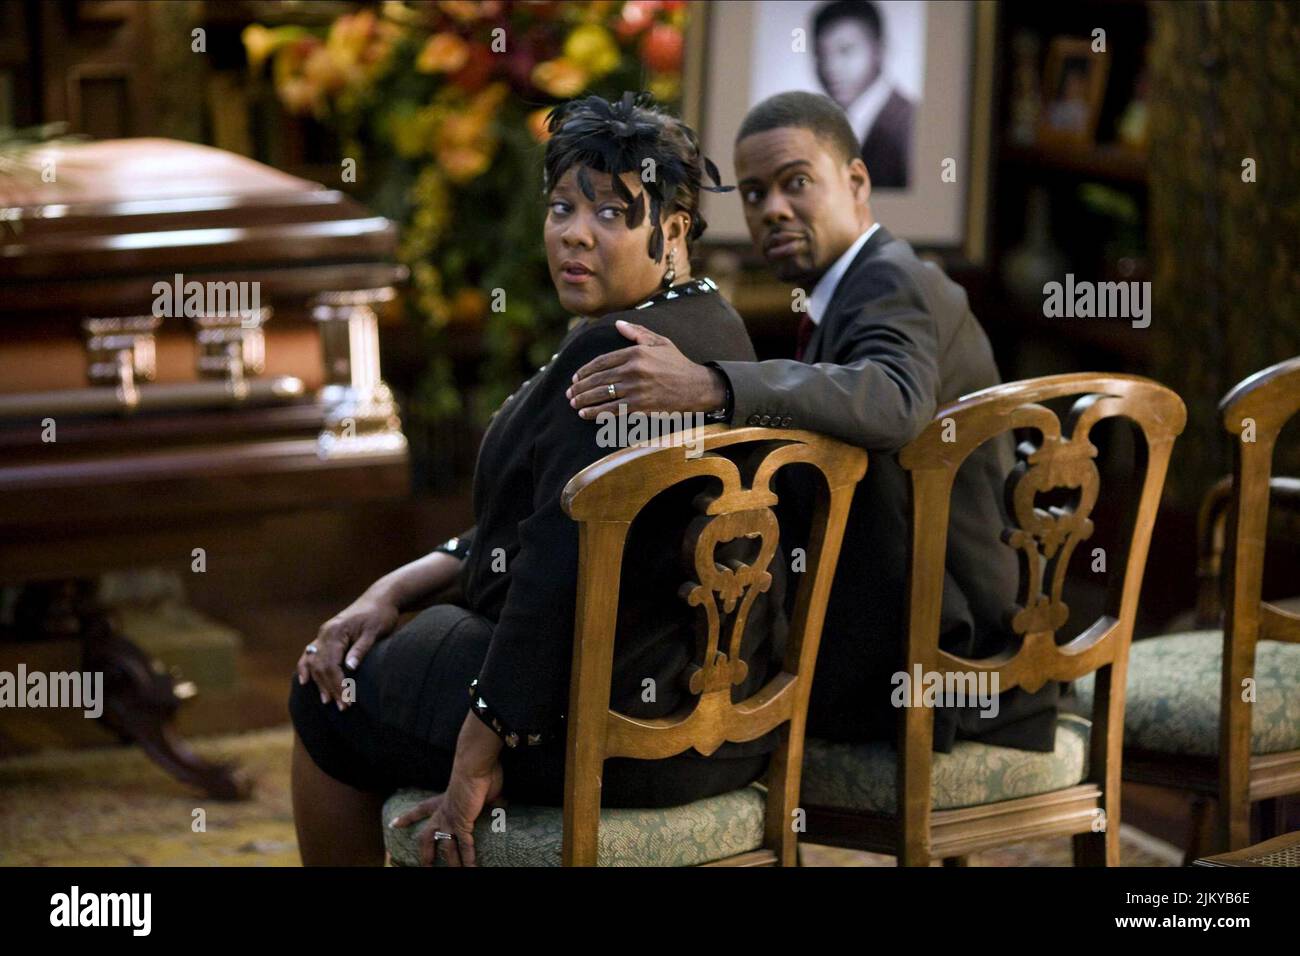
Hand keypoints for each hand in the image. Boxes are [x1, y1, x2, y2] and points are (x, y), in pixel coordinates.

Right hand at [296, 591, 398, 708]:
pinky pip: (311, 654)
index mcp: (336, 631)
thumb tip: (350, 668)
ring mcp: (323, 634)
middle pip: (321, 666)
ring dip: (320, 683)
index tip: (347, 700)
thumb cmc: (380, 615)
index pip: (330, 664)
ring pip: (314, 663)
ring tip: (327, 702)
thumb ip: (361, 649)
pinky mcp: (326, 636)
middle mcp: (325, 633)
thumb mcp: (374, 632)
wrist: (380, 598)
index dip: (338, 684)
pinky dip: (307, 668)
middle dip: (330, 688)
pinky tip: (305, 681)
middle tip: (342, 706)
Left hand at [390, 758, 504, 866]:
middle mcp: (444, 812)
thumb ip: (490, 799)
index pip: (421, 809)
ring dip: (451, 862)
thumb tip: (502, 803)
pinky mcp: (463, 823)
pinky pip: (465, 845)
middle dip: (425, 852)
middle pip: (427, 835)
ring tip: (455, 873)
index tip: (394, 824)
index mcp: (444, 800)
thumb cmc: (478, 771)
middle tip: (425, 865)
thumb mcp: (481, 788)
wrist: (475, 765)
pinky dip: (468, 858)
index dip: (408, 817)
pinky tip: (472, 867)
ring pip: (446, 847)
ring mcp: (451, 819)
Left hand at [565, 320, 725, 418]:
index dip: (585, 370)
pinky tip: (586, 415)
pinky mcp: (640, 406)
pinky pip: (612, 410)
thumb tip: (618, 325)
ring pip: (602, 395)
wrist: (697, 387)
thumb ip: (638, 333)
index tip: (575, 377)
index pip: (602, 361)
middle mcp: (634, 370)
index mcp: (636, 353)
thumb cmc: (678, 364)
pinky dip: (596, 413)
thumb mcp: (660, 342)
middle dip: (580, 387)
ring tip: (574, 404)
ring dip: (584, 401)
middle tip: (569, 393)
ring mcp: (636, 389)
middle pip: (598, 379)